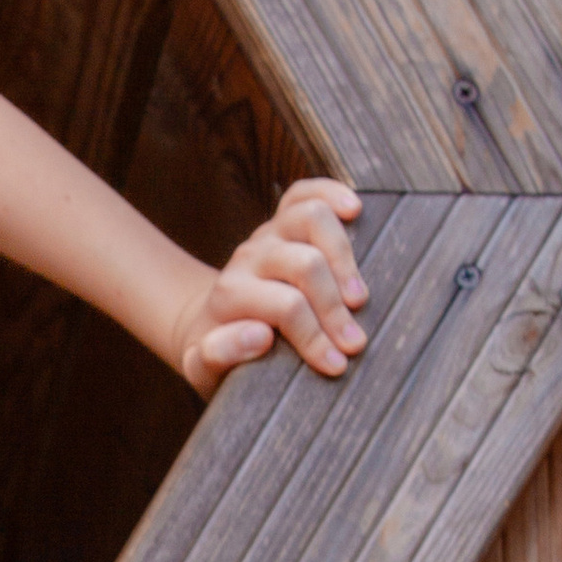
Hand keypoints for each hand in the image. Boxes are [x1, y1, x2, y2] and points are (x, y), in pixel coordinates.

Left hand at [178, 178, 366, 399]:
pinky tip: (354, 209)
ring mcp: (268, 236)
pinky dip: (331, 193)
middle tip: (353, 344)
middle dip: (334, 306)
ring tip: (359, 298)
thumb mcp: (202, 368)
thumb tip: (260, 334)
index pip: (285, 307)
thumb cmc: (216, 353)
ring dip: (344, 257)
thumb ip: (217, 355)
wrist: (209, 328)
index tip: (335, 366)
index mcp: (231, 295)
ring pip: (311, 218)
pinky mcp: (282, 223)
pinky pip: (304, 193)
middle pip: (306, 264)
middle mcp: (250, 259)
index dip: (314, 336)